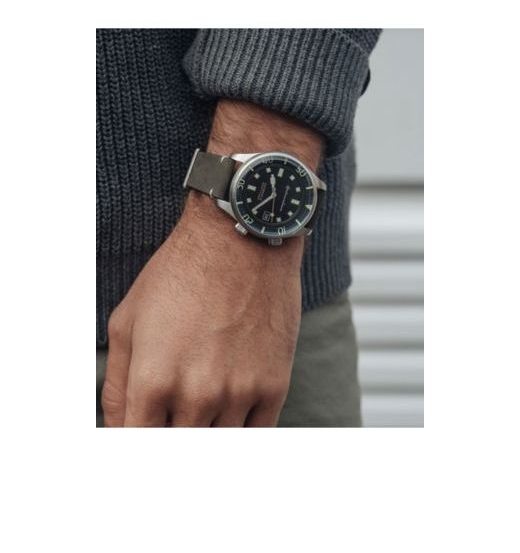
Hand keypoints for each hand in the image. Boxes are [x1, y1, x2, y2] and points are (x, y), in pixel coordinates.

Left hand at [102, 99, 323, 426]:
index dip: (136, 450)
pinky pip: (255, 438)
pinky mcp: (274, 386)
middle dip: (170, 440)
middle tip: (171, 424)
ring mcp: (239, 393)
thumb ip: (116, 384)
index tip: (144, 437)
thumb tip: (118, 428)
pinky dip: (237, 434)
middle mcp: (196, 395)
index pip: (137, 446)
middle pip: (178, 452)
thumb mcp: (127, 321)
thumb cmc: (180, 274)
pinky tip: (227, 418)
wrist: (242, 240)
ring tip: (199, 413)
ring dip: (205, 437)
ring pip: (217, 448)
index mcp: (152, 381)